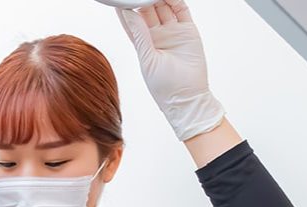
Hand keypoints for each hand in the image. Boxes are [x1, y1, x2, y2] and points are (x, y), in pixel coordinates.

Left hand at [116, 0, 224, 140]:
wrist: (187, 97)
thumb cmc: (165, 86)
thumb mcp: (147, 59)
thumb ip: (139, 35)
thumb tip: (129, 14)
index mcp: (143, 45)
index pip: (131, 22)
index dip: (125, 10)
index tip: (119, 0)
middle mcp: (157, 37)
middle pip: (148, 11)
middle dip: (142, 0)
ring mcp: (172, 32)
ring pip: (164, 7)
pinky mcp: (188, 31)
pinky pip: (181, 10)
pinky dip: (175, 0)